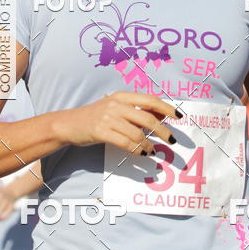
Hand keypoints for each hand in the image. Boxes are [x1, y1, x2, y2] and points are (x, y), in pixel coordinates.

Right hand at [55, 92, 179, 155]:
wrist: (69, 123)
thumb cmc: (96, 116)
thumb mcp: (116, 108)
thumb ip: (137, 110)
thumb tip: (162, 116)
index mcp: (122, 96)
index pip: (150, 100)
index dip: (167, 108)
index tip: (179, 116)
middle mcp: (116, 104)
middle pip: (147, 118)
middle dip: (163, 131)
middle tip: (172, 140)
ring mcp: (108, 118)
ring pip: (137, 133)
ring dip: (149, 144)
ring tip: (153, 151)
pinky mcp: (100, 132)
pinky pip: (125, 142)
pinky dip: (137, 149)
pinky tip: (142, 153)